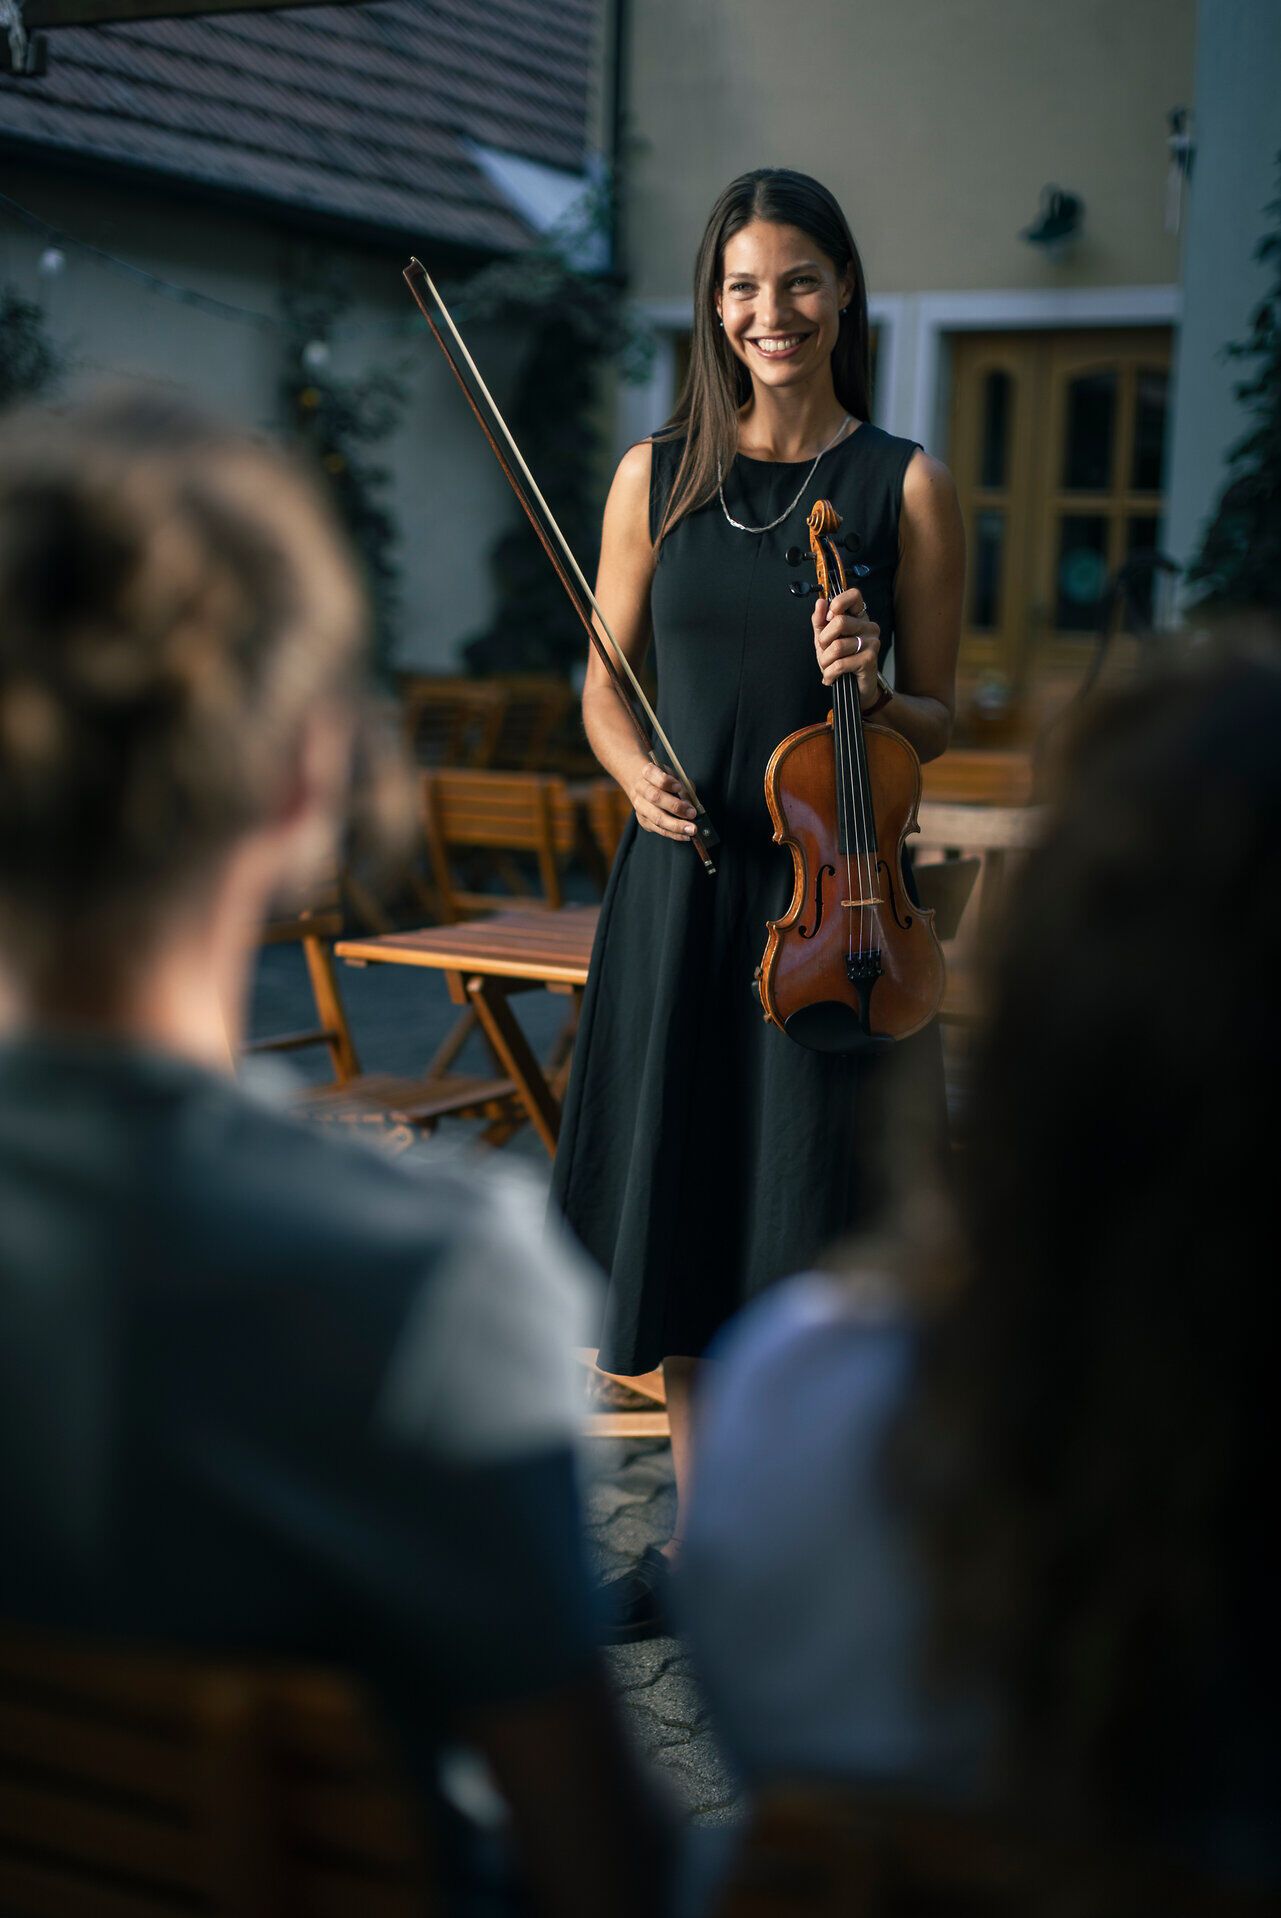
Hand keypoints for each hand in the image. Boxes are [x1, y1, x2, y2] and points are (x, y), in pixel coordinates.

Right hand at [628, 760, 698, 840]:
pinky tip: (686, 835)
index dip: (665, 781)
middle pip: (655, 798)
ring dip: (676, 825)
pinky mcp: (644, 821)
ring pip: (657, 818)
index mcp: (647, 773)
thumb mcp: (674, 776)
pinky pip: (660, 830)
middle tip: (692, 813)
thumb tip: (692, 803)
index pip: (651, 774)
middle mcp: (640, 789)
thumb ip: (684, 786)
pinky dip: (674, 834)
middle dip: (675, 807)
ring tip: (692, 830)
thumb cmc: (664, 780)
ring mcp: (640, 807)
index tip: (679, 786)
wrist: (644, 785)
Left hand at [813, 587, 881, 707]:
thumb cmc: (842, 661)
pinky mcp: (870, 659)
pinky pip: (840, 663)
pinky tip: (831, 677)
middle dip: (824, 640)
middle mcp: (868, 626)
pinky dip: (830, 673)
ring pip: (837, 646)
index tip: (829, 617)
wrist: (855, 689)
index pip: (854, 595)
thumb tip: (820, 603)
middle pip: (839, 622)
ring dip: (825, 661)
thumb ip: (820, 621)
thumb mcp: (825, 639)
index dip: (838, 603)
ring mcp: (872, 642)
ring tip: (828, 667)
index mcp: (858, 617)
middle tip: (825, 651)